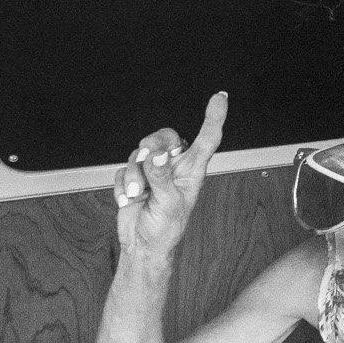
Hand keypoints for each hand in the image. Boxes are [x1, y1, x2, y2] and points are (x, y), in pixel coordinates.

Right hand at [112, 93, 227, 255]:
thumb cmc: (166, 229)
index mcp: (192, 171)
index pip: (207, 138)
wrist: (142, 245)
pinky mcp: (134, 177)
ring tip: (141, 195)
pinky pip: (123, 169)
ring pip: (140, 153)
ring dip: (136, 175)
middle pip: (164, 137)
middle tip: (147, 158)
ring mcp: (153, 171)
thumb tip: (158, 156)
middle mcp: (174, 166)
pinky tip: (131, 199)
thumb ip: (162, 178)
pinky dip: (124, 185)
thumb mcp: (169, 205)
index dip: (214, 117)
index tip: (220, 97)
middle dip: (152, 144)